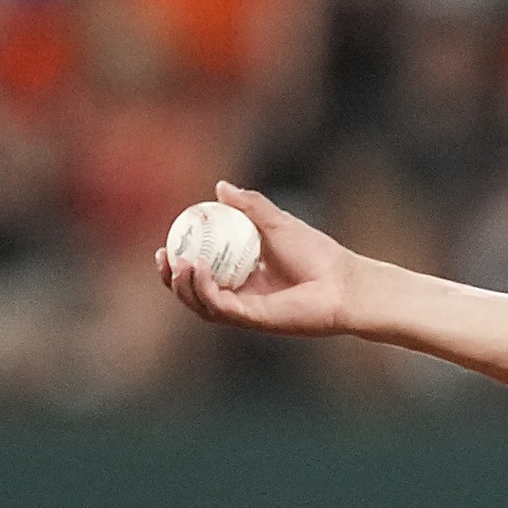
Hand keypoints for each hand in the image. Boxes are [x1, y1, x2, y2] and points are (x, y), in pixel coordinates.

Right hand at [155, 180, 364, 337]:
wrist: (345, 281)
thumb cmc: (318, 254)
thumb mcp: (278, 222)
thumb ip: (249, 206)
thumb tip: (220, 187)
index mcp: (243, 276)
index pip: (201, 273)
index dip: (178, 260)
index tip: (165, 242)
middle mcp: (242, 297)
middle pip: (194, 293)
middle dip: (171, 279)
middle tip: (162, 256)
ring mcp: (247, 311)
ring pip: (202, 305)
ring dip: (183, 286)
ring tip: (174, 263)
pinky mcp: (254, 320)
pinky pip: (220, 308)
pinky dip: (204, 289)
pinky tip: (196, 269)